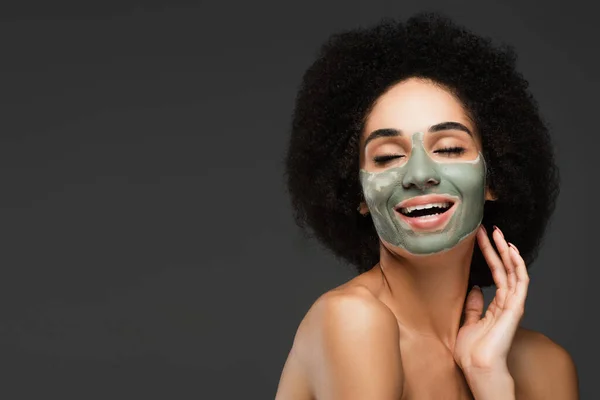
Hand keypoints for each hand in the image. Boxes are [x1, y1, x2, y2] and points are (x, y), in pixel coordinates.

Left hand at [453, 225, 529, 373]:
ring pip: (513, 271)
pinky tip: (511, 249)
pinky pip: (520, 282)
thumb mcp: (467, 322)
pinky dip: (518, 264)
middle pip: (503, 268)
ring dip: (505, 250)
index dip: (487, 255)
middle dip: (494, 247)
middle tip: (486, 228)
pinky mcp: (515, 308)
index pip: (494, 274)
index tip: (477, 238)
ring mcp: (513, 304)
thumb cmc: (471, 351)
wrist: (477, 367)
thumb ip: (473, 306)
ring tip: (496, 232)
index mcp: (496, 306)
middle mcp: (507, 303)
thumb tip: (474, 288)